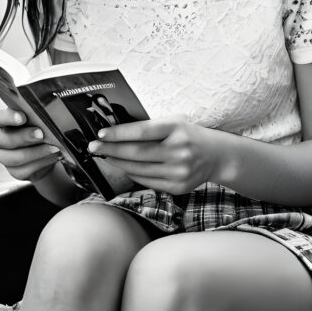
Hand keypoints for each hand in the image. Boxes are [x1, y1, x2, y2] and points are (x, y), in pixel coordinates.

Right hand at [0, 108, 61, 182]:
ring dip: (35, 153)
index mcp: (6, 122)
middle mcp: (3, 139)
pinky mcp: (15, 171)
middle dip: (24, 137)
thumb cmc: (44, 130)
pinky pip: (23, 170)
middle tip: (41, 134)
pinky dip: (40, 164)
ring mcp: (6, 157)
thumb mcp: (42, 120)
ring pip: (13, 158)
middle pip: (4, 139)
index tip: (23, 118)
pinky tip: (53, 157)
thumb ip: (39, 116)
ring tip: (53, 148)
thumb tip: (46, 115)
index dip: (9, 117)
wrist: (50, 151)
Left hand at [87, 116, 229, 194]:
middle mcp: (179, 150)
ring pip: (139, 169)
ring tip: (106, 157)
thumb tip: (116, 133)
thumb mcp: (174, 124)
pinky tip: (124, 167)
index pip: (142, 131)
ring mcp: (179, 171)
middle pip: (137, 153)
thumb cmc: (189, 135)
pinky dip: (133, 174)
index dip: (119, 133)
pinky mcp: (178, 187)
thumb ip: (150, 129)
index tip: (101, 134)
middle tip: (94, 147)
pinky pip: (148, 181)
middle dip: (111, 150)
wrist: (217, 156)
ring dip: (119, 163)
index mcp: (177, 129)